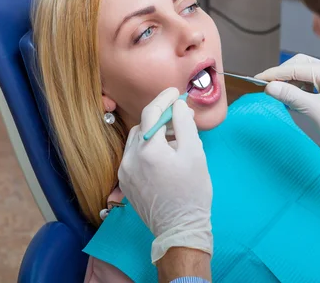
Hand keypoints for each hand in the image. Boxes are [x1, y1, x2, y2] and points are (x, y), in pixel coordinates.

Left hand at [118, 87, 212, 263]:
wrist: (180, 228)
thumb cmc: (192, 192)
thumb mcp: (195, 154)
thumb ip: (184, 124)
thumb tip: (177, 106)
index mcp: (147, 150)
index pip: (151, 113)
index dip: (163, 99)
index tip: (175, 92)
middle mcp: (130, 159)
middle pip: (142, 126)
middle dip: (160, 118)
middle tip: (180, 118)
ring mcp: (124, 172)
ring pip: (136, 141)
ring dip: (152, 134)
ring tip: (174, 139)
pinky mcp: (125, 182)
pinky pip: (133, 156)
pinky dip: (146, 149)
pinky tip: (163, 157)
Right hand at [255, 54, 319, 183]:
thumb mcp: (315, 112)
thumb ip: (292, 96)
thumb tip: (270, 86)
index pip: (295, 66)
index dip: (274, 73)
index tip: (257, 80)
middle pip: (300, 65)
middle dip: (282, 74)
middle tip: (265, 85)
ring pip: (305, 74)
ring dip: (290, 81)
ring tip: (276, 92)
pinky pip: (311, 84)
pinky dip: (298, 89)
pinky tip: (291, 98)